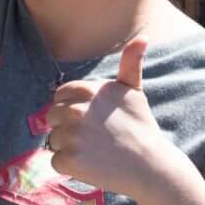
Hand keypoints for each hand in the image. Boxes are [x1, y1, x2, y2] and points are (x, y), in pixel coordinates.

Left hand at [43, 40, 178, 203]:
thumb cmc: (141, 127)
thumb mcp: (134, 91)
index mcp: (87, 91)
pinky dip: (70, 167)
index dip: (72, 108)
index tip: (91, 119)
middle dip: (68, 127)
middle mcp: (76, 110)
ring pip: (54, 140)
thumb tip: (143, 37)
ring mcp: (72, 136)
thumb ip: (130, 62)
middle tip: (95, 138)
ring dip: (69, 148)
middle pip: (53, 118)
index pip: (60, 96)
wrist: (151, 167)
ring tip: (96, 152)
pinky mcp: (71, 160)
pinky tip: (91, 166)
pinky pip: (56, 161)